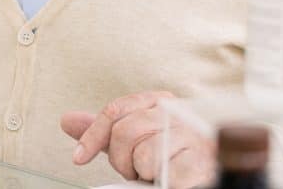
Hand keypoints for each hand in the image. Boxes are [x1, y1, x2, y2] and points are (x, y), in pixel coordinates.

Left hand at [61, 91, 215, 187]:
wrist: (214, 168)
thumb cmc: (173, 156)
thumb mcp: (137, 140)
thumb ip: (106, 131)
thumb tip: (68, 120)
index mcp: (160, 102)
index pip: (116, 110)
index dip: (94, 135)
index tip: (80, 157)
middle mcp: (177, 112)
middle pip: (125, 132)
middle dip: (123, 160)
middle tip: (137, 170)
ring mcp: (192, 135)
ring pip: (145, 155)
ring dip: (147, 173)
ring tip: (160, 173)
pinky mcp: (203, 161)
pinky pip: (167, 174)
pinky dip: (165, 183)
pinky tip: (173, 179)